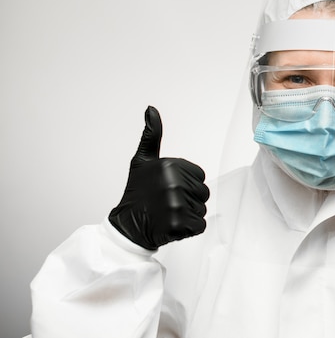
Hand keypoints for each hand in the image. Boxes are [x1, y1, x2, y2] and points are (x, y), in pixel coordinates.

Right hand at [109, 106, 209, 249]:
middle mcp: (174, 184)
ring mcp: (176, 205)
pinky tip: (171, 225)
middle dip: (189, 199)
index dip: (186, 184)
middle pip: (203, 193)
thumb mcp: (143, 161)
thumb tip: (151, 109)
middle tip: (167, 202)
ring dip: (188, 214)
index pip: (200, 176)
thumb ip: (151, 135)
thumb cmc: (138, 193)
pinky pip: (199, 226)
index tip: (167, 188)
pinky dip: (188, 229)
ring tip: (168, 213)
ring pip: (201, 209)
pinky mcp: (179, 225)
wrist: (128, 226)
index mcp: (170, 166)